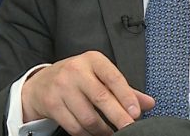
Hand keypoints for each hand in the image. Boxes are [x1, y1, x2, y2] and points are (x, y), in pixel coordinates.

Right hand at [22, 51, 154, 135]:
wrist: (40, 83)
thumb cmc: (77, 78)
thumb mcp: (99, 76)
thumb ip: (124, 89)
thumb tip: (148, 103)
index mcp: (92, 60)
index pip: (113, 77)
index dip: (126, 96)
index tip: (136, 113)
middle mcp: (76, 70)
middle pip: (101, 98)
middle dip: (118, 117)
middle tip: (129, 128)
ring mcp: (62, 87)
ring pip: (88, 117)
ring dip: (103, 130)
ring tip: (110, 132)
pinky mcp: (52, 104)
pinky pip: (75, 126)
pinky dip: (87, 134)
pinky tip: (93, 132)